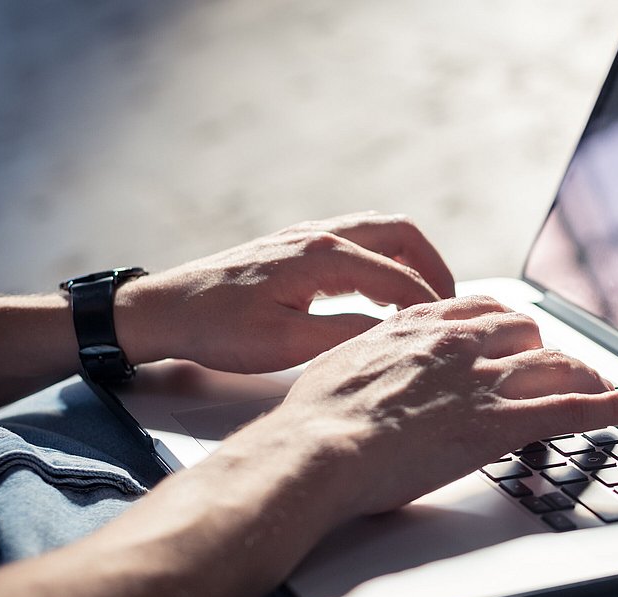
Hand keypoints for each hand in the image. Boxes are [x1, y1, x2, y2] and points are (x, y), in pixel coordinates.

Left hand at [116, 212, 454, 372]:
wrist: (166, 310)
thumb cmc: (217, 328)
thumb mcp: (285, 344)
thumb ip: (346, 334)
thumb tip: (395, 332)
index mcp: (322, 256)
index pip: (399, 276)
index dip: (431, 305)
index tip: (450, 330)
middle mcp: (320, 235)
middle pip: (401, 234)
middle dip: (434, 268)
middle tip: (451, 305)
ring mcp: (308, 235)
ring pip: (381, 232)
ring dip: (411, 260)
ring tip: (425, 299)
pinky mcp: (297, 244)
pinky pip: (359, 240)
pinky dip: (385, 260)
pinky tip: (382, 292)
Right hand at [239, 296, 617, 518]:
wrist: (316, 449)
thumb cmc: (317, 416)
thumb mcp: (344, 364)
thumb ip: (377, 354)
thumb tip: (382, 357)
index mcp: (422, 325)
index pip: (483, 308)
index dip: (506, 327)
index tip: (513, 337)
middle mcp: (461, 342)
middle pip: (527, 331)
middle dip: (542, 351)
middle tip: (550, 372)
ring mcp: (485, 380)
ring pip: (558, 363)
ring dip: (584, 375)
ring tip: (602, 388)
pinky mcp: (503, 423)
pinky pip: (577, 407)